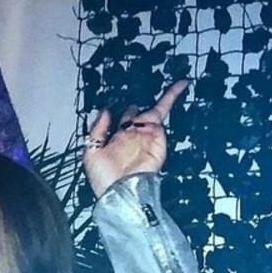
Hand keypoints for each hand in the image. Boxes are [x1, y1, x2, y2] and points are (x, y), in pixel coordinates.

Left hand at [83, 79, 188, 198]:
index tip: (125, 91)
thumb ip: (97, 129)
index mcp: (118, 137)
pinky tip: (179, 85)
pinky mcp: (158, 139)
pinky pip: (164, 115)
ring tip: (180, 80)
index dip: (124, 104)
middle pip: (142, 111)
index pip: (124, 116)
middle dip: (146, 98)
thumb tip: (105, 109)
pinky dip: (172, 98)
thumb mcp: (91, 152)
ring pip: (157, 109)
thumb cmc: (103, 179)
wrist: (119, 193)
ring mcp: (148, 135)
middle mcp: (134, 134)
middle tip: (149, 80)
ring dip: (167, 93)